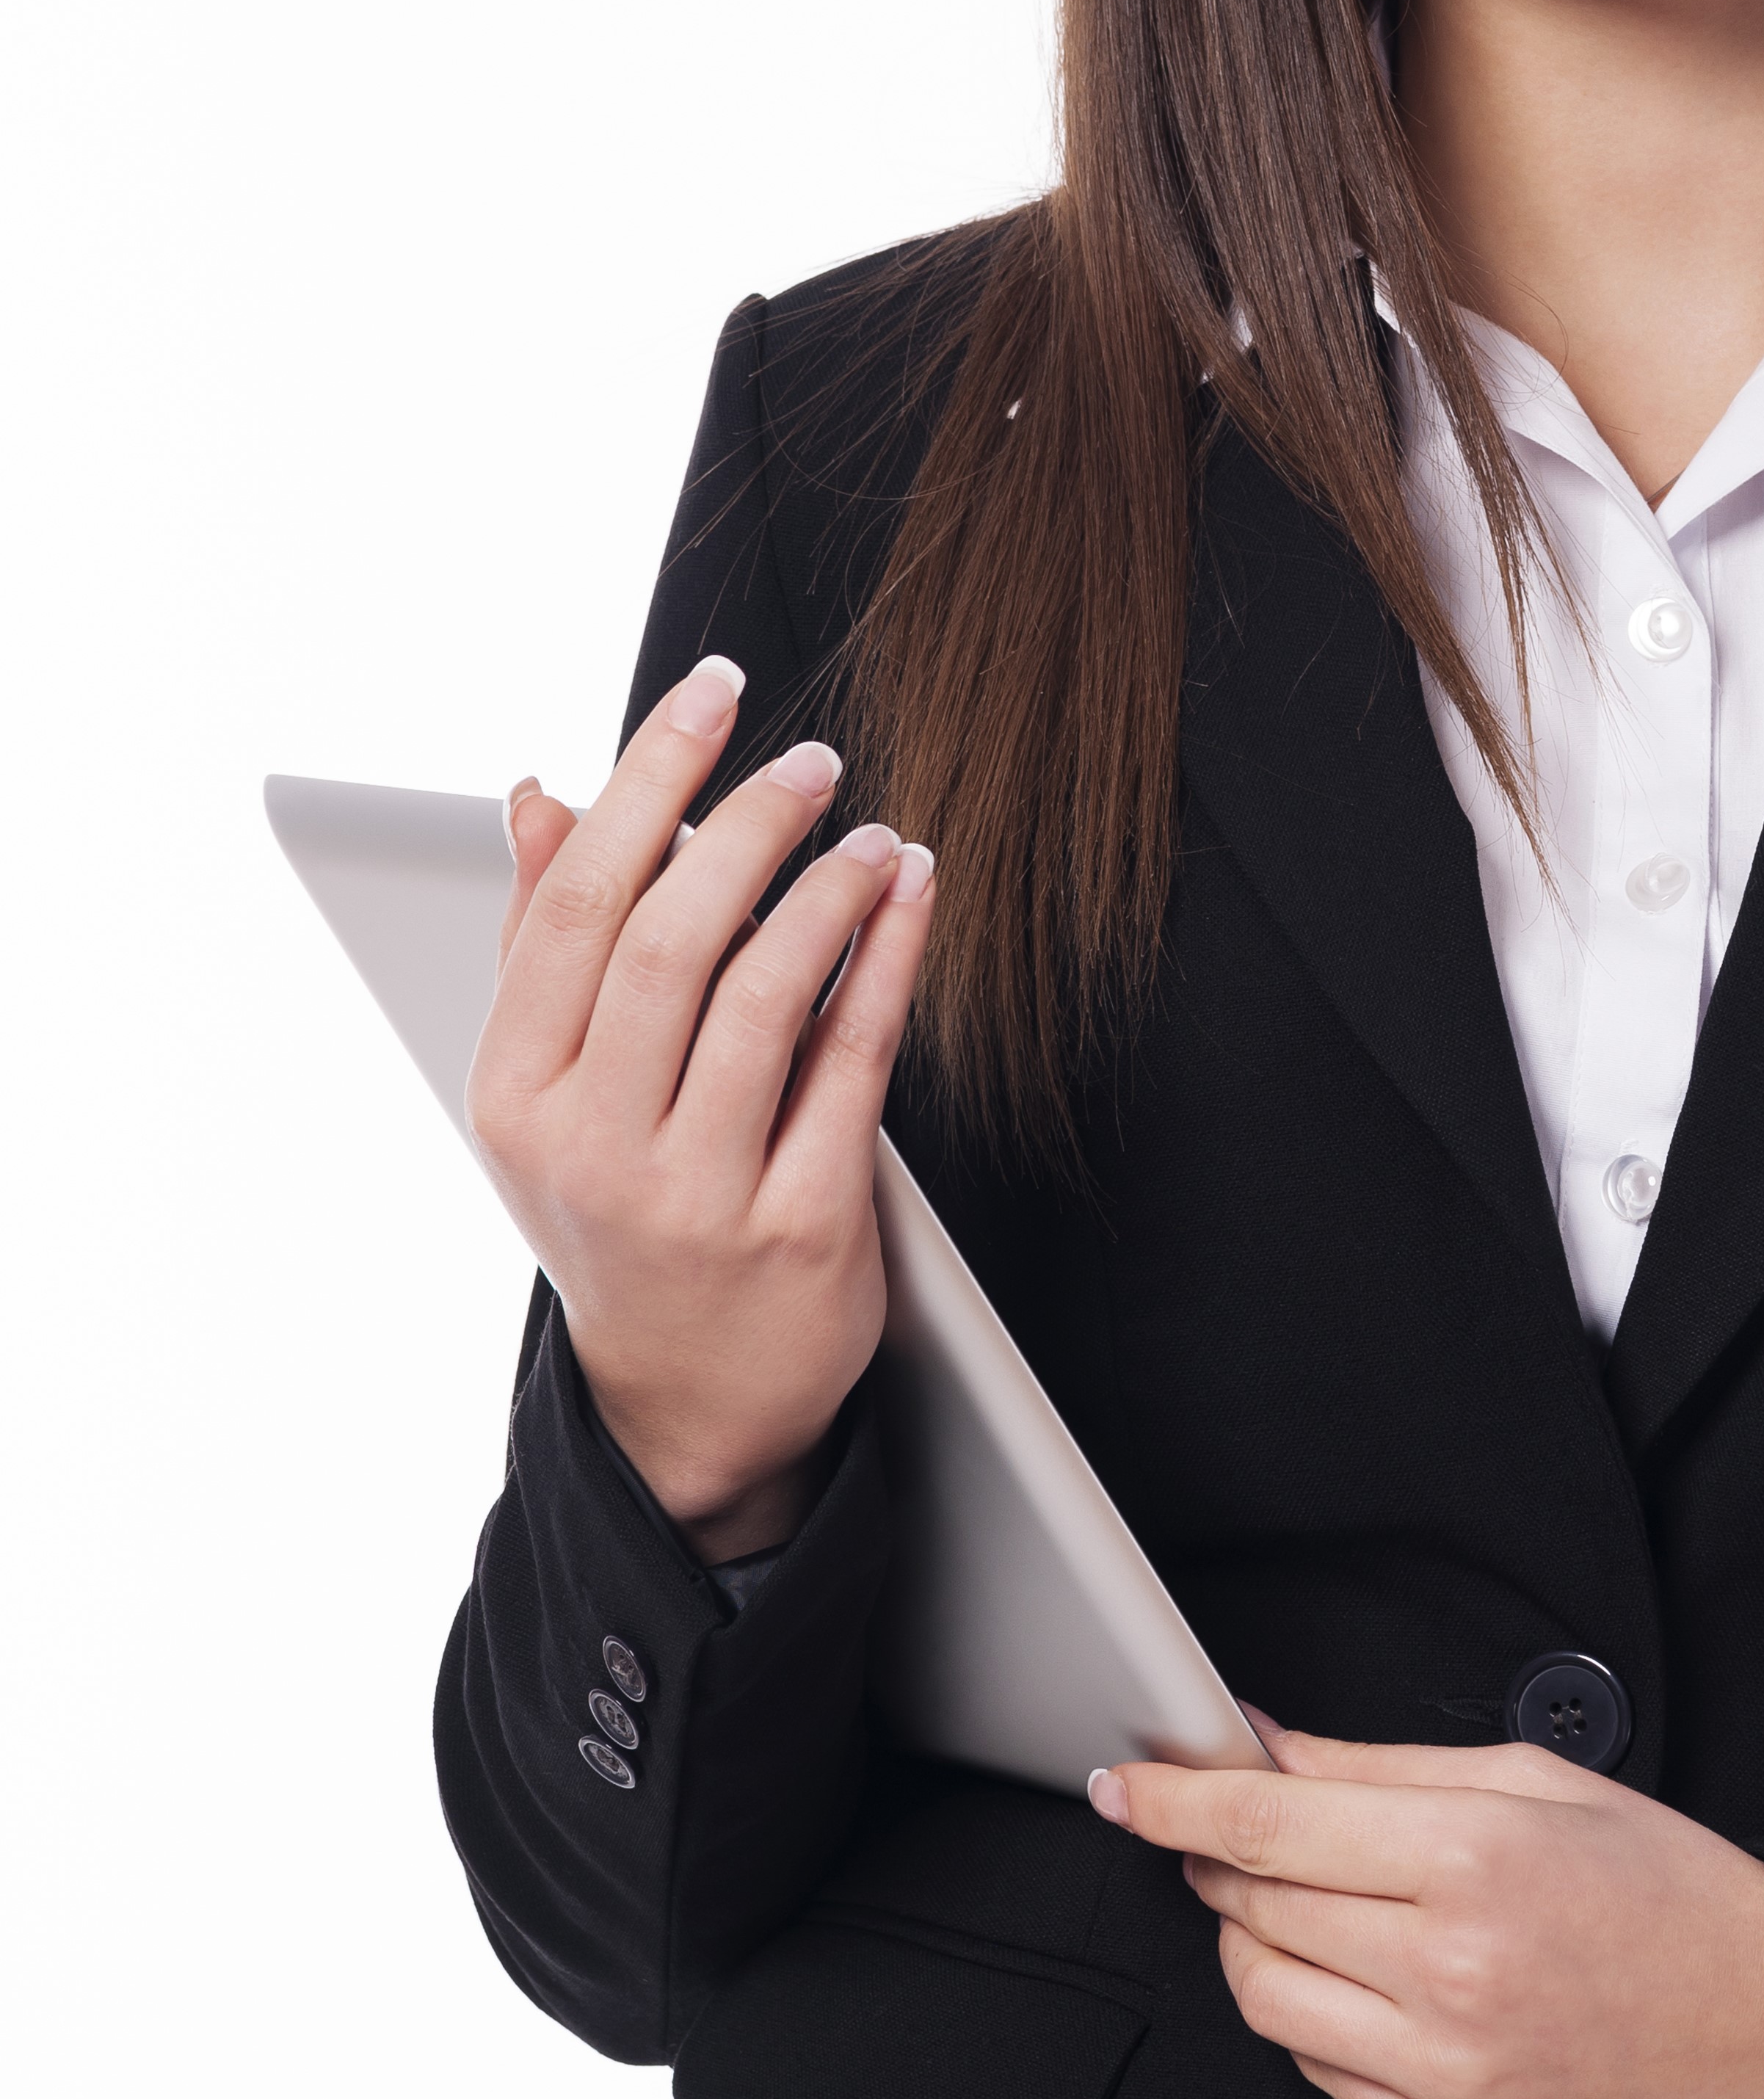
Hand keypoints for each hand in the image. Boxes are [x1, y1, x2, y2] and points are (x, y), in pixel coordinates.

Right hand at [469, 653, 935, 1560]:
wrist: (685, 1405)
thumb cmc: (623, 1208)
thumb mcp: (554, 1094)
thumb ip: (550, 942)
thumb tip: (542, 796)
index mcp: (517, 1094)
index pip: (578, 903)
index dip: (648, 778)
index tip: (715, 693)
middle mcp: (594, 1145)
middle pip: (671, 938)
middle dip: (748, 823)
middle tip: (811, 759)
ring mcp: (696, 1194)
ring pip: (766, 995)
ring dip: (827, 890)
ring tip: (868, 830)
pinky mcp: (799, 1229)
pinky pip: (855, 1062)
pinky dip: (888, 960)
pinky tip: (912, 896)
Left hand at [1092, 1723, 1763, 2098]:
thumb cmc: (1671, 1892)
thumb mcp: (1537, 1785)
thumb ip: (1381, 1771)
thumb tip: (1264, 1746)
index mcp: (1473, 1861)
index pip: (1267, 1827)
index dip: (1176, 1802)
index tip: (1123, 1785)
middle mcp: (1448, 1972)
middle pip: (1255, 1908)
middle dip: (1220, 1862)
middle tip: (1234, 1834)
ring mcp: (1445, 2074)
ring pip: (1267, 2000)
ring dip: (1257, 1943)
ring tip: (1309, 1908)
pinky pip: (1322, 2076)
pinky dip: (1316, 2020)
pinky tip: (1368, 1982)